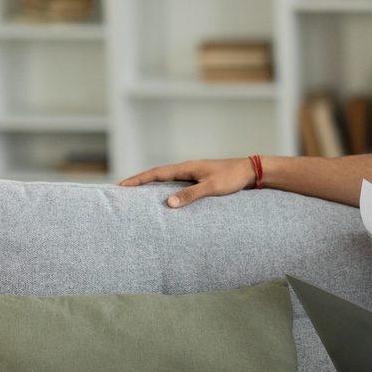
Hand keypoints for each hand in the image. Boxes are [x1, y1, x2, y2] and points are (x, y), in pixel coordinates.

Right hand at [118, 158, 255, 207]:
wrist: (250, 171)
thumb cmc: (232, 177)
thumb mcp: (211, 187)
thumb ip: (191, 195)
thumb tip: (168, 203)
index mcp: (186, 168)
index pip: (156, 173)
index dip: (138, 179)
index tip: (121, 185)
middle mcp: (187, 168)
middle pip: (158, 175)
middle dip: (139, 182)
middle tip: (122, 189)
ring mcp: (193, 173)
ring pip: (167, 179)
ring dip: (151, 185)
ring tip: (137, 194)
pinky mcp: (200, 179)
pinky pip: (177, 183)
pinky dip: (166, 188)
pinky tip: (164, 196)